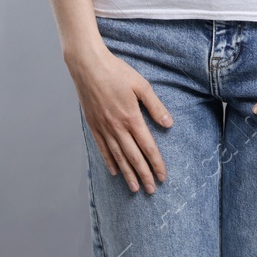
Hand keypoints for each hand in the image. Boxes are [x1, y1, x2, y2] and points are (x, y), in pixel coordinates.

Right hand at [70, 45, 173, 193]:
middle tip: (151, 190)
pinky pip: (102, 148)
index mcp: (132, 117)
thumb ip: (155, 106)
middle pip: (133, 157)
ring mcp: (104, 128)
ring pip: (118, 157)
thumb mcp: (141, 85)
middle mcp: (117, 127)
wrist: (88, 66)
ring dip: (128, 174)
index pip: (148, 147)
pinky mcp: (93, 125)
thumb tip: (169, 124)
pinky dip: (109, 161)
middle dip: (144, 175)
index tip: (162, 177)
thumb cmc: (117, 72)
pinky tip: (115, 171)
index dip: (156, 163)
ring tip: (134, 188)